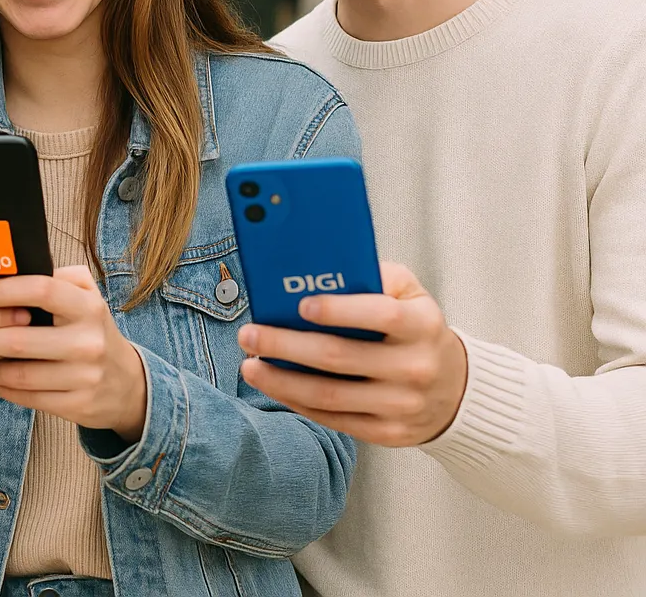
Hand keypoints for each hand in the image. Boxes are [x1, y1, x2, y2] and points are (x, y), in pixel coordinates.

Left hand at [0, 265, 147, 440]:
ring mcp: (85, 376)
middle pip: (19, 339)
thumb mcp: (85, 297)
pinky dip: (0, 387)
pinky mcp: (78, 405)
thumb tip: (7, 265)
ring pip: (20, 373)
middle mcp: (89, 341)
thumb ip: (56, 278)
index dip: (1, 291)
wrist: (127, 384)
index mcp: (88, 306)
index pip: (40, 290)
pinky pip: (28, 397)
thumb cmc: (91, 330)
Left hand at [237, 261, 468, 446]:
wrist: (455, 389)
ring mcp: (402, 405)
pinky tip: (274, 385)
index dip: (340, 310)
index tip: (301, 304)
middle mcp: (415, 367)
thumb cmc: (416, 330)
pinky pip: (334, 419)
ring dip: (282, 381)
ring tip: (250, 365)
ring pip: (329, 395)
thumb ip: (375, 276)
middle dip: (286, 345)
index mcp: (422, 325)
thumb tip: (322, 271)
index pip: (381, 315)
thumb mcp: (410, 294)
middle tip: (250, 334)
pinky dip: (297, 402)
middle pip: (339, 357)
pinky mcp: (388, 432)